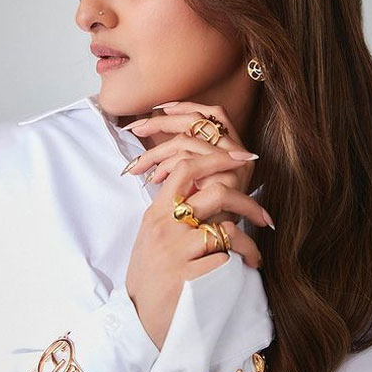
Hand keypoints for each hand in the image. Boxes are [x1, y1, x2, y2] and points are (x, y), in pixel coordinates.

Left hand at [122, 100, 270, 226]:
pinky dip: (167, 166)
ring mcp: (235, 169)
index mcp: (230, 153)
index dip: (186, 107)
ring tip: (140, 168)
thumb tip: (152, 151)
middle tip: (134, 129)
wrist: (205, 264)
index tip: (159, 109)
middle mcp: (237, 156)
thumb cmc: (194, 229)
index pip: (214, 114)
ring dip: (158, 152)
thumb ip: (180, 168)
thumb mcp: (187, 191)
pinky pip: (190, 163)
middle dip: (161, 123)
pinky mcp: (229, 184)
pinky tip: (155, 178)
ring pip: (187, 142)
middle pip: (199, 121)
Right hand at [125, 149, 273, 350]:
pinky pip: (224, 261)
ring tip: (252, 258)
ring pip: (226, 230)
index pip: (185, 169)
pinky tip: (236, 276)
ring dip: (248, 245)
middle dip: (248, 203)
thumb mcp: (153, 238)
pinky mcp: (186, 277)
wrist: (136, 320)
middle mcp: (164, 228)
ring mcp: (175, 252)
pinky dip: (235, 267)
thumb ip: (175, 214)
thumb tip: (210, 191)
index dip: (218, 159)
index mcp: (155, 214)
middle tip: (264, 218)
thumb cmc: (150, 278)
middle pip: (216, 193)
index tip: (242, 160)